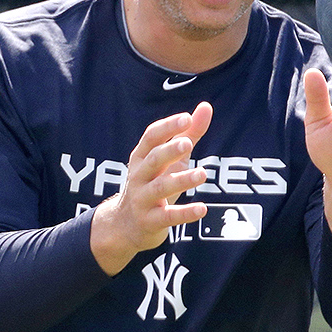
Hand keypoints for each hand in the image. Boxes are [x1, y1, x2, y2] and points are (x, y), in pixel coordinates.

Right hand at [90, 102, 212, 274]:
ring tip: (202, 174)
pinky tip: (202, 209)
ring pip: (160, 188)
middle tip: (188, 143)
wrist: (125, 225)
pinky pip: (168, 217)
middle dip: (169, 151)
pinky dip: (185, 213)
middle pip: (153, 160)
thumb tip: (206, 106)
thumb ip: (188, 134)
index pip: (151, 137)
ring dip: (181, 180)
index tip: (187, 117)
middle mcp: (139, 176)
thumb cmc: (153, 184)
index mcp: (142, 157)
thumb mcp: (170, 160)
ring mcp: (142, 199)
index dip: (168, 127)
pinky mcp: (150, 221)